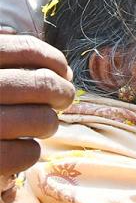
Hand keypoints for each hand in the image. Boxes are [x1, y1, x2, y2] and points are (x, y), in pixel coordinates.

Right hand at [0, 35, 74, 178]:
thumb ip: (5, 56)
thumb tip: (61, 70)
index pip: (25, 49)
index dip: (53, 59)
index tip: (63, 71)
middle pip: (41, 84)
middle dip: (61, 92)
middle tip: (63, 99)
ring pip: (40, 119)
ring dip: (48, 123)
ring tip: (42, 125)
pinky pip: (24, 153)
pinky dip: (30, 152)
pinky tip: (21, 148)